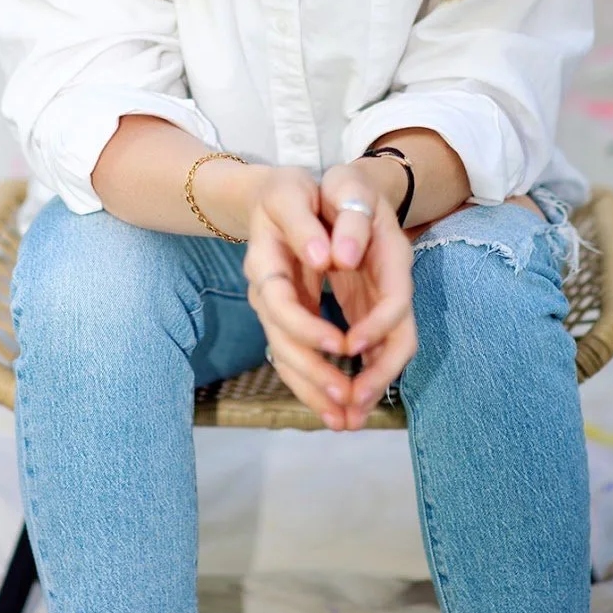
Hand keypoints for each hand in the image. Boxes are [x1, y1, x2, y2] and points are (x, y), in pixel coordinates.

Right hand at [242, 165, 355, 428]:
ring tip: (346, 421)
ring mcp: (277, 310)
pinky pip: (299, 359)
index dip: (307, 327)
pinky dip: (317, 386)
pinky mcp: (294, 319)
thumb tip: (325, 258)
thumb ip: (305, 224)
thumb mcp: (292, 192)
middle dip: (315, 374)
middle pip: (283, 344)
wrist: (272, 197)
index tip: (342, 344)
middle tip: (348, 399)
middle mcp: (266, 294)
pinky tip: (340, 412)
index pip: (280, 304)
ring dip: (316, 392)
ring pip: (289, 360)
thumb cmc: (287, 191)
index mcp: (264, 263)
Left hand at [318, 162, 417, 428]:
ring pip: (384, 354)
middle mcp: (394, 285)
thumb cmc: (347, 185)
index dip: (377, 326)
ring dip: (367, 388)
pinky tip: (331, 403)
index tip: (349, 346)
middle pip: (400, 340)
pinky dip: (351, 377)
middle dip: (379, 376)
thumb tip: (342, 257)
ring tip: (343, 421)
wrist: (352, 186)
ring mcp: (380, 302)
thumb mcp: (347, 186)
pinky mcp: (363, 311)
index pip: (397, 300)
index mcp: (395, 256)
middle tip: (352, 407)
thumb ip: (352, 220)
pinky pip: (364, 351)